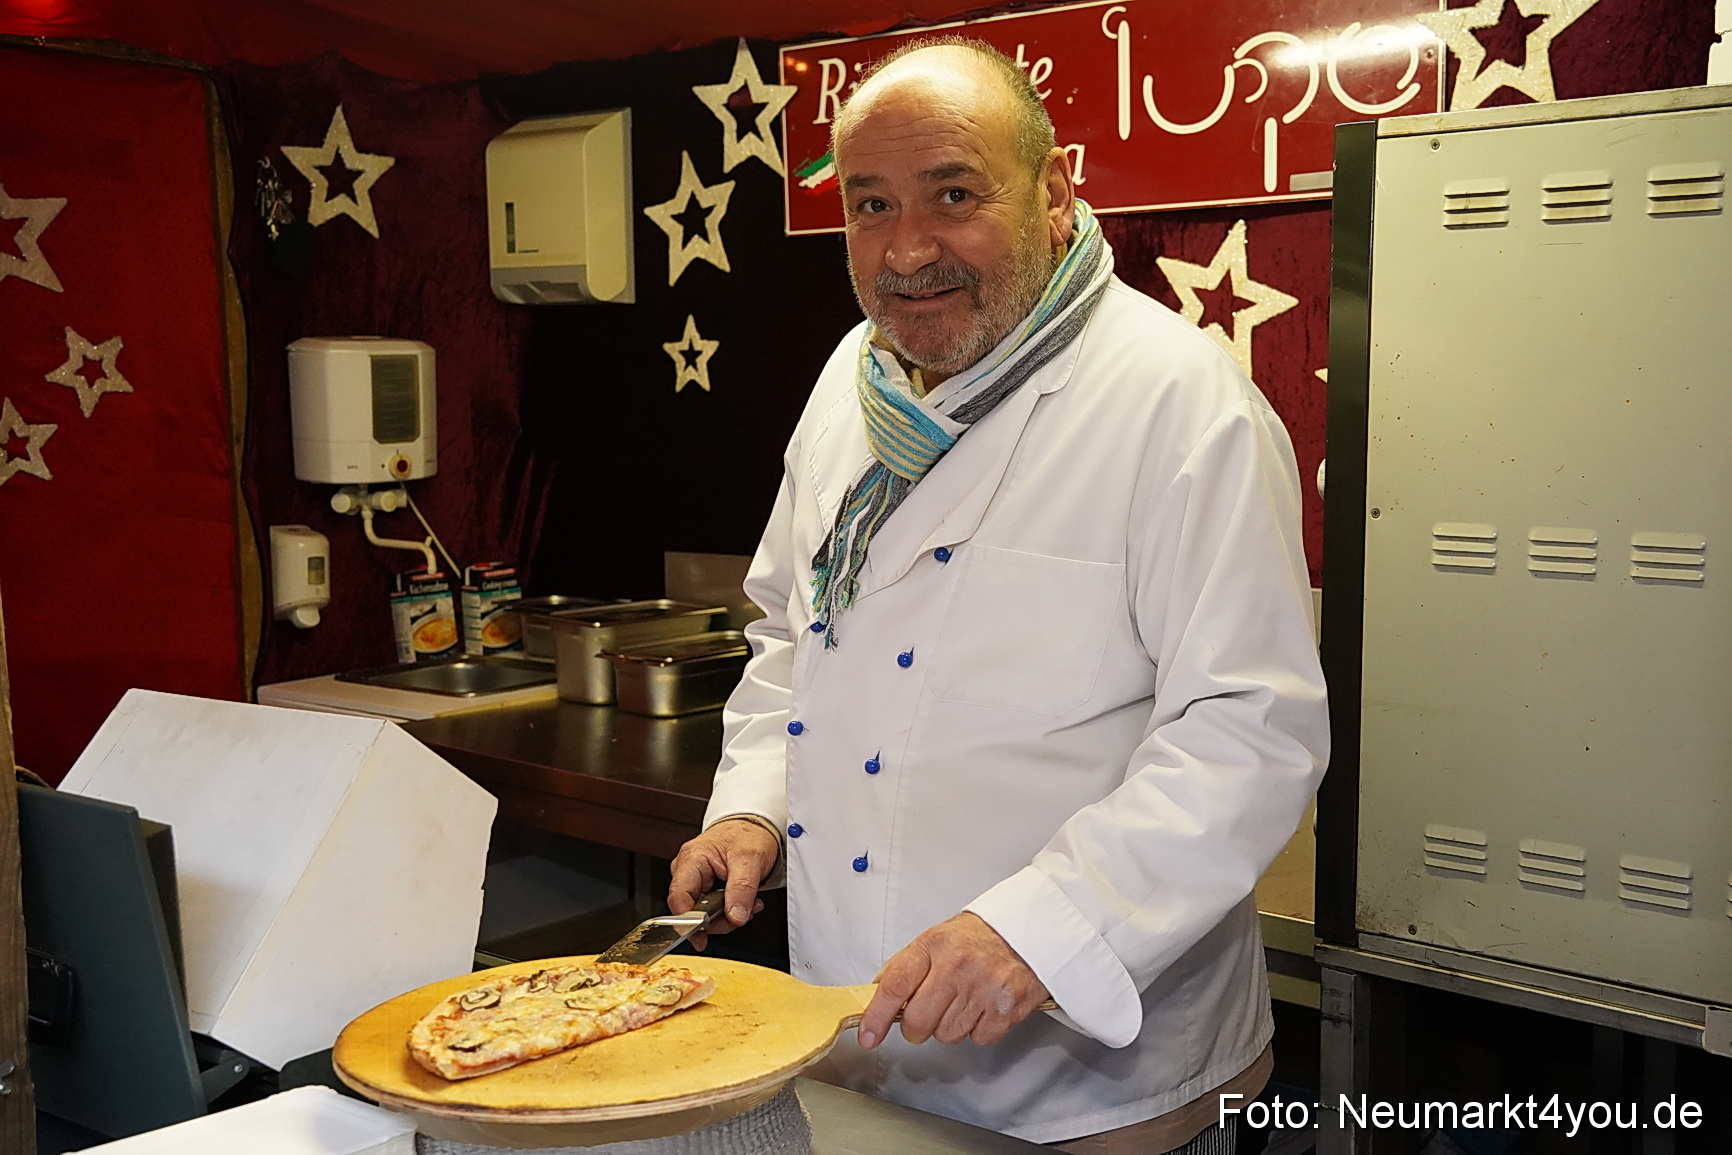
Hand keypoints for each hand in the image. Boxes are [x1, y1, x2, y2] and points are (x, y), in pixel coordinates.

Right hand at [667, 818, 777, 950]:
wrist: (755, 827)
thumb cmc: (748, 834)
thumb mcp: (750, 859)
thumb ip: (742, 889)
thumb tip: (735, 917)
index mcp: (692, 858)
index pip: (679, 897)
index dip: (688, 921)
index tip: (701, 937)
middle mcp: (688, 870)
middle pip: (691, 910)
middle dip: (718, 919)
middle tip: (742, 914)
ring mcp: (696, 879)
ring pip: (703, 914)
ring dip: (728, 916)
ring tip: (749, 903)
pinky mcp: (705, 887)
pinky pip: (711, 909)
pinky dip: (729, 910)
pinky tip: (744, 902)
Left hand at [858, 913, 1048, 1048]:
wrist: (1029, 931)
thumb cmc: (978, 937)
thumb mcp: (935, 939)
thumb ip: (905, 967)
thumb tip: (876, 996)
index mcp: (934, 946)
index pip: (895, 985)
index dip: (876, 1017)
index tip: (869, 1036)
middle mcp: (957, 966)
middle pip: (918, 1022)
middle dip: (916, 1028)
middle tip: (925, 1015)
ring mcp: (983, 988)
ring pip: (947, 1035)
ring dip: (949, 1026)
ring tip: (964, 1000)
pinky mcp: (1005, 1009)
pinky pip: (977, 1039)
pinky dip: (977, 1029)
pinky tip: (983, 1006)